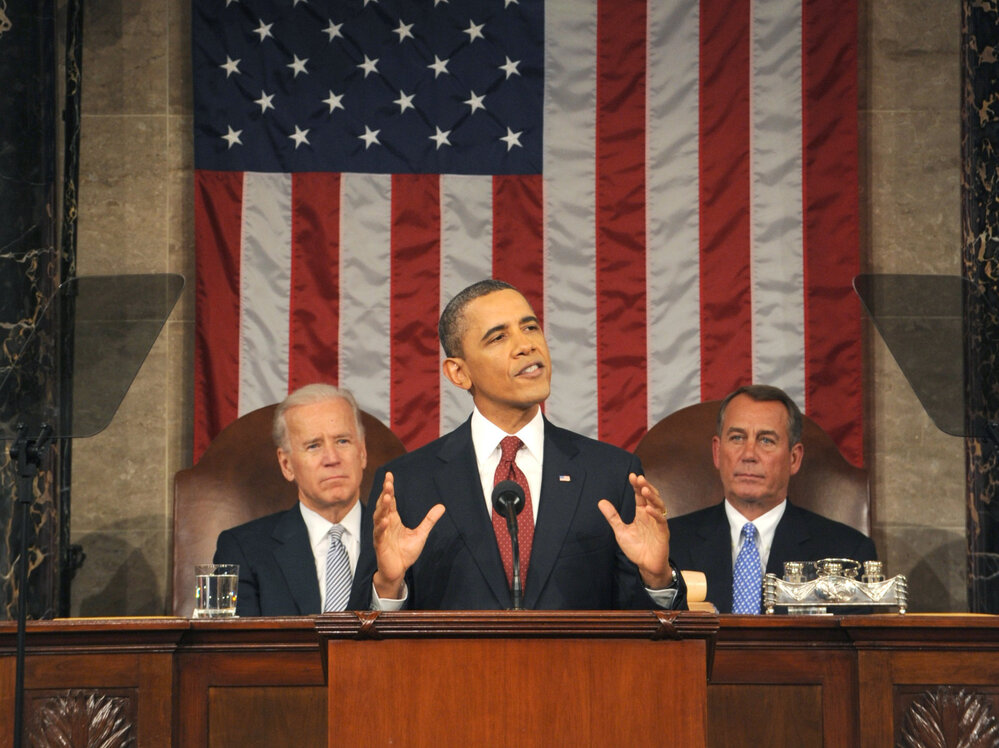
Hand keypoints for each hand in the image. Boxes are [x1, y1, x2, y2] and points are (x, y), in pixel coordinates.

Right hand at [371, 471, 444, 598]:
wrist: (398, 570)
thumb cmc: (405, 552)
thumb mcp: (421, 534)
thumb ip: (429, 520)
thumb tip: (442, 506)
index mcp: (393, 519)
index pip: (391, 500)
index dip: (389, 488)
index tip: (389, 476)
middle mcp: (386, 523)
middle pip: (384, 505)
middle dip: (385, 494)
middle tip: (388, 483)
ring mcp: (381, 533)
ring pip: (379, 517)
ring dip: (382, 507)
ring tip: (387, 497)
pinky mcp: (380, 544)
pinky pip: (379, 534)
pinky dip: (381, 527)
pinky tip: (385, 520)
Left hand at [598, 472, 672, 588]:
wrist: (646, 565)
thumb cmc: (636, 548)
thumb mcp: (620, 531)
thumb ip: (613, 517)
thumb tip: (601, 501)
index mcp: (641, 513)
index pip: (640, 496)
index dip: (636, 486)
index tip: (631, 476)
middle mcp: (651, 515)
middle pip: (650, 497)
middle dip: (645, 487)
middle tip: (639, 478)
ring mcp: (658, 523)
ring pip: (658, 506)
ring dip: (652, 497)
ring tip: (644, 489)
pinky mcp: (663, 533)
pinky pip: (661, 521)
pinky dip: (656, 514)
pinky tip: (649, 509)